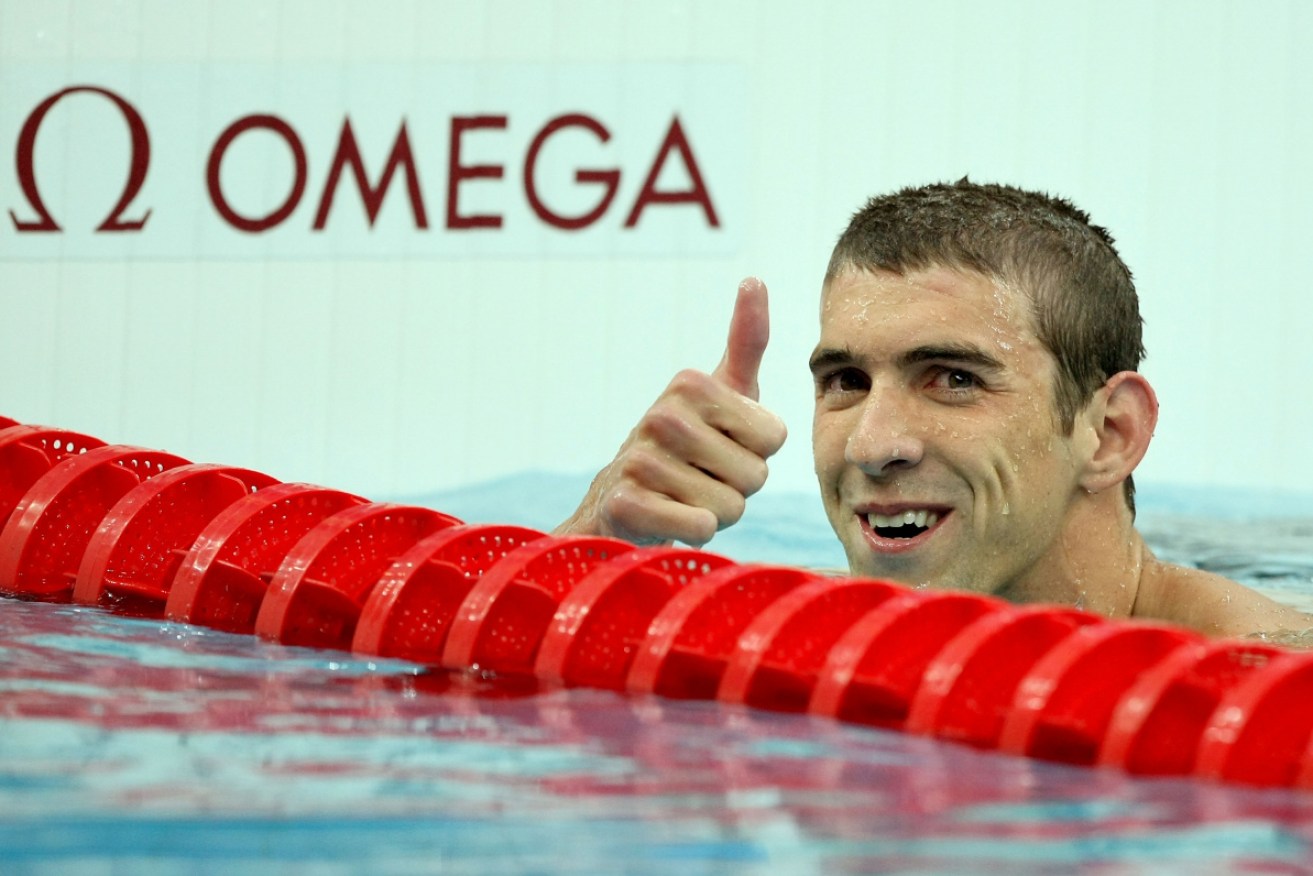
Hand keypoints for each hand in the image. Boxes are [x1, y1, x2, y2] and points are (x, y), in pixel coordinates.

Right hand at [556, 277, 787, 545]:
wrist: (620, 505)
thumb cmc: (688, 446)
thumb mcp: (722, 392)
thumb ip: (746, 341)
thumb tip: (754, 279)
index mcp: (691, 384)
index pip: (774, 437)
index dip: (757, 453)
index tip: (723, 447)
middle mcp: (662, 415)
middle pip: (756, 475)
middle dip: (737, 488)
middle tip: (702, 478)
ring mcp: (640, 459)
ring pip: (731, 507)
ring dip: (715, 513)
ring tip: (683, 498)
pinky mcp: (626, 503)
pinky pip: (699, 526)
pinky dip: (693, 532)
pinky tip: (668, 519)